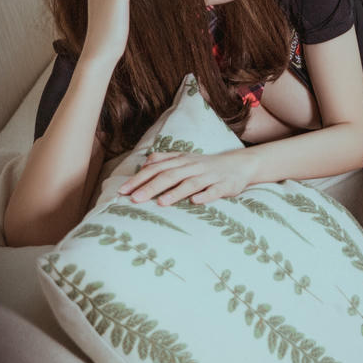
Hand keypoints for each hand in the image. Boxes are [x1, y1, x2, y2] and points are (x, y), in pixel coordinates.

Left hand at [117, 149, 259, 206]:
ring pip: (190, 183)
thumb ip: (165, 159)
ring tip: (161, 203)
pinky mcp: (224, 185)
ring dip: (176, 193)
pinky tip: (195, 202)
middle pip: (170, 176)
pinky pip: (215, 191)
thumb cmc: (206, 166)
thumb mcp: (185, 159)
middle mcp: (193, 167)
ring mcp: (209, 176)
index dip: (139, 179)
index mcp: (181, 161)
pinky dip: (205, 196)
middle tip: (135, 199)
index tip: (123, 191)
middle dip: (151, 187)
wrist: (239, 164)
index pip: (156, 169)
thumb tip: (145, 162)